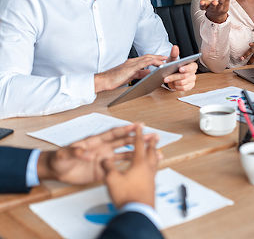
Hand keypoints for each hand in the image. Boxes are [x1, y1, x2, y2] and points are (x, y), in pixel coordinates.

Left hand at [37, 124, 156, 184]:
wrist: (56, 170)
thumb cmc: (59, 158)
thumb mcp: (63, 154)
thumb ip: (73, 151)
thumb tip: (82, 152)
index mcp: (96, 142)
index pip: (113, 134)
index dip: (125, 129)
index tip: (137, 126)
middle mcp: (104, 149)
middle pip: (125, 142)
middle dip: (139, 139)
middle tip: (153, 136)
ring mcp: (106, 159)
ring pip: (126, 154)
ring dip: (139, 152)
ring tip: (153, 151)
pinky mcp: (104, 170)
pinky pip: (120, 168)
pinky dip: (130, 167)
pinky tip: (141, 167)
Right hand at [94, 54, 167, 92]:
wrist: (104, 81)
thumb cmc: (114, 79)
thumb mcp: (130, 76)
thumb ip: (139, 73)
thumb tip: (148, 72)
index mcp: (131, 63)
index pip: (145, 58)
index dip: (154, 58)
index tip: (162, 59)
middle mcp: (132, 61)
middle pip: (148, 56)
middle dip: (157, 56)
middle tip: (166, 57)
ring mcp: (131, 64)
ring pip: (147, 58)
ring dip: (157, 58)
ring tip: (164, 60)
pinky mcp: (131, 68)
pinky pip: (144, 63)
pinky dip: (152, 62)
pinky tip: (158, 64)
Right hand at [101, 125, 160, 208]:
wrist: (138, 211)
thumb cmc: (126, 195)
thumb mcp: (112, 179)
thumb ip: (108, 167)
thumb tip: (104, 160)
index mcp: (139, 163)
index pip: (139, 145)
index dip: (138, 134)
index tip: (140, 126)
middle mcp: (148, 168)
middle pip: (152, 151)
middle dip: (152, 142)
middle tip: (155, 135)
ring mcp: (151, 177)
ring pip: (155, 161)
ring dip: (155, 153)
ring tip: (157, 150)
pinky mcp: (152, 185)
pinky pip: (154, 170)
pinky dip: (153, 165)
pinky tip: (151, 170)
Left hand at [163, 45, 197, 90]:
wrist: (172, 75)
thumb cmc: (173, 67)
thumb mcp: (172, 60)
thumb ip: (174, 54)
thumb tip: (175, 47)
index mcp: (192, 65)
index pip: (192, 67)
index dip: (187, 68)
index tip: (180, 69)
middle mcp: (193, 73)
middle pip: (185, 76)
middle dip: (174, 77)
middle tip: (166, 78)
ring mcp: (192, 80)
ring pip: (183, 83)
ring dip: (174, 82)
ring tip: (169, 80)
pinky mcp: (190, 86)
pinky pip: (183, 88)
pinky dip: (176, 87)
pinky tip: (173, 84)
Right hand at [192, 0, 232, 23]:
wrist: (216, 14)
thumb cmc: (208, 3)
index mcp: (205, 7)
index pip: (203, 7)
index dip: (202, 5)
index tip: (202, 2)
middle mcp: (213, 8)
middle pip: (213, 6)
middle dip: (213, 4)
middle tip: (214, 1)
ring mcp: (220, 7)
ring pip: (222, 0)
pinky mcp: (226, 5)